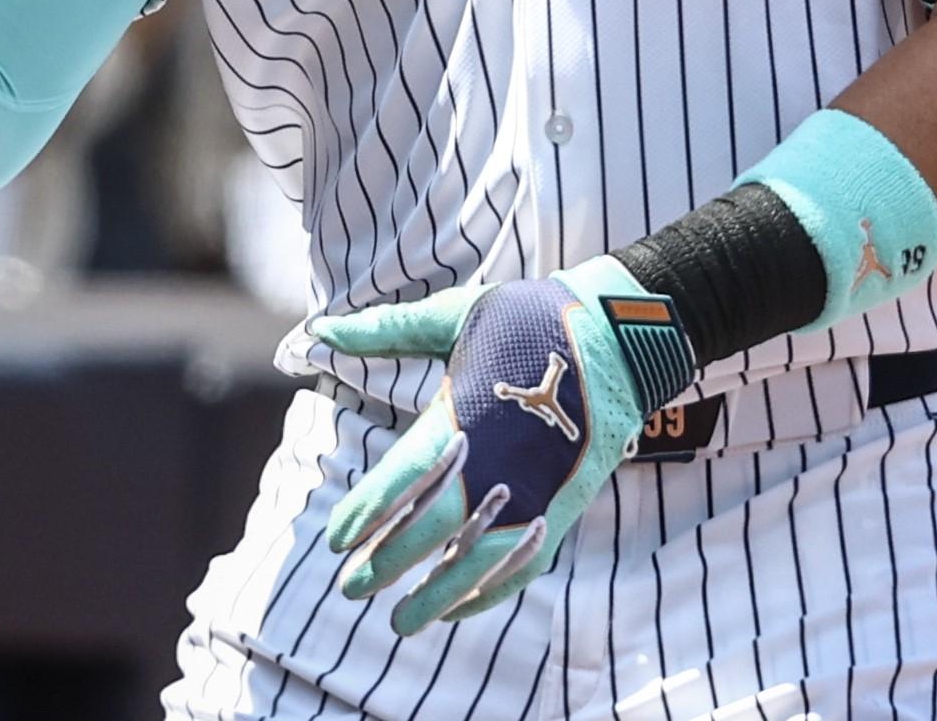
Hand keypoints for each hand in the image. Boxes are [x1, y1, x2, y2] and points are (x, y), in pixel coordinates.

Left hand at [316, 255, 695, 633]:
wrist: (620, 336)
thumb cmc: (527, 319)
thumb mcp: (453, 314)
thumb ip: (385, 330)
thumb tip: (317, 330)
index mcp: (466, 414)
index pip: (406, 477)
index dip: (369, 510)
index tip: (335, 539)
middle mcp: (500, 460)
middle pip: (437, 527)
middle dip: (390, 562)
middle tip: (350, 587)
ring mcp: (538, 488)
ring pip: (481, 558)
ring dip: (438, 593)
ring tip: (400, 622)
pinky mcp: (567, 504)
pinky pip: (526, 561)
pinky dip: (494, 590)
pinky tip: (461, 610)